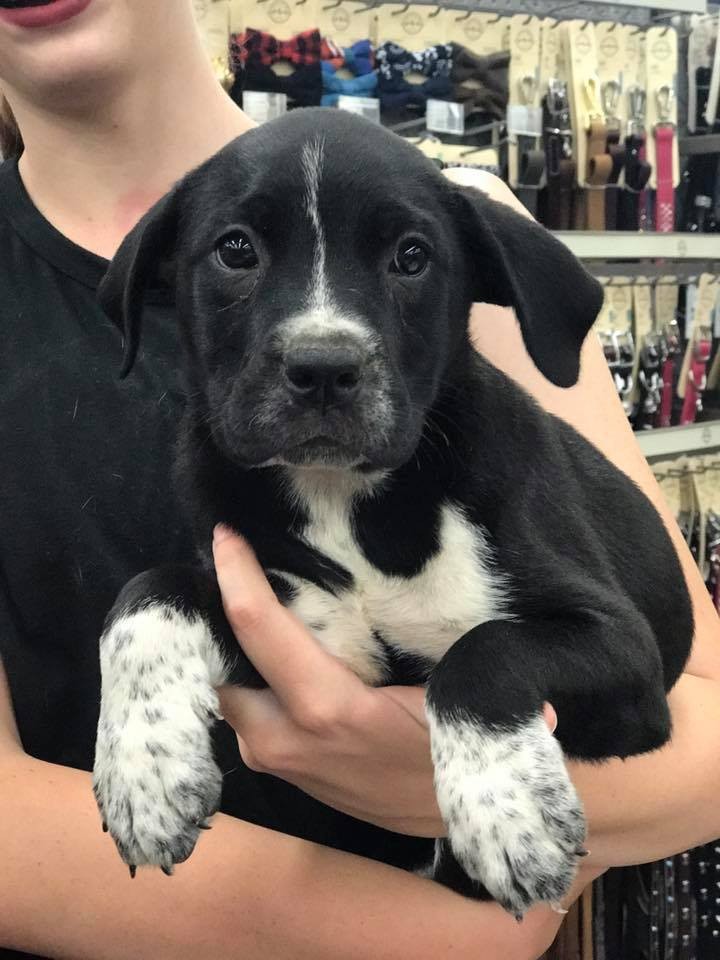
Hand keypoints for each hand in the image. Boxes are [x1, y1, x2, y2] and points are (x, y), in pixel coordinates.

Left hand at [212, 525, 556, 837]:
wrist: (458, 820)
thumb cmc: (456, 745)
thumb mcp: (442, 680)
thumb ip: (411, 633)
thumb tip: (394, 575)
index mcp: (326, 707)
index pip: (257, 626)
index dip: (235, 573)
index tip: (226, 533)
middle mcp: (283, 738)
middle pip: (222, 661)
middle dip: (218, 614)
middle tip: (233, 562)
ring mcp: (276, 761)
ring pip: (229, 690)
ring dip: (234, 648)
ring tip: (251, 597)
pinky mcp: (279, 771)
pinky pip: (246, 713)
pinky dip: (250, 677)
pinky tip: (273, 651)